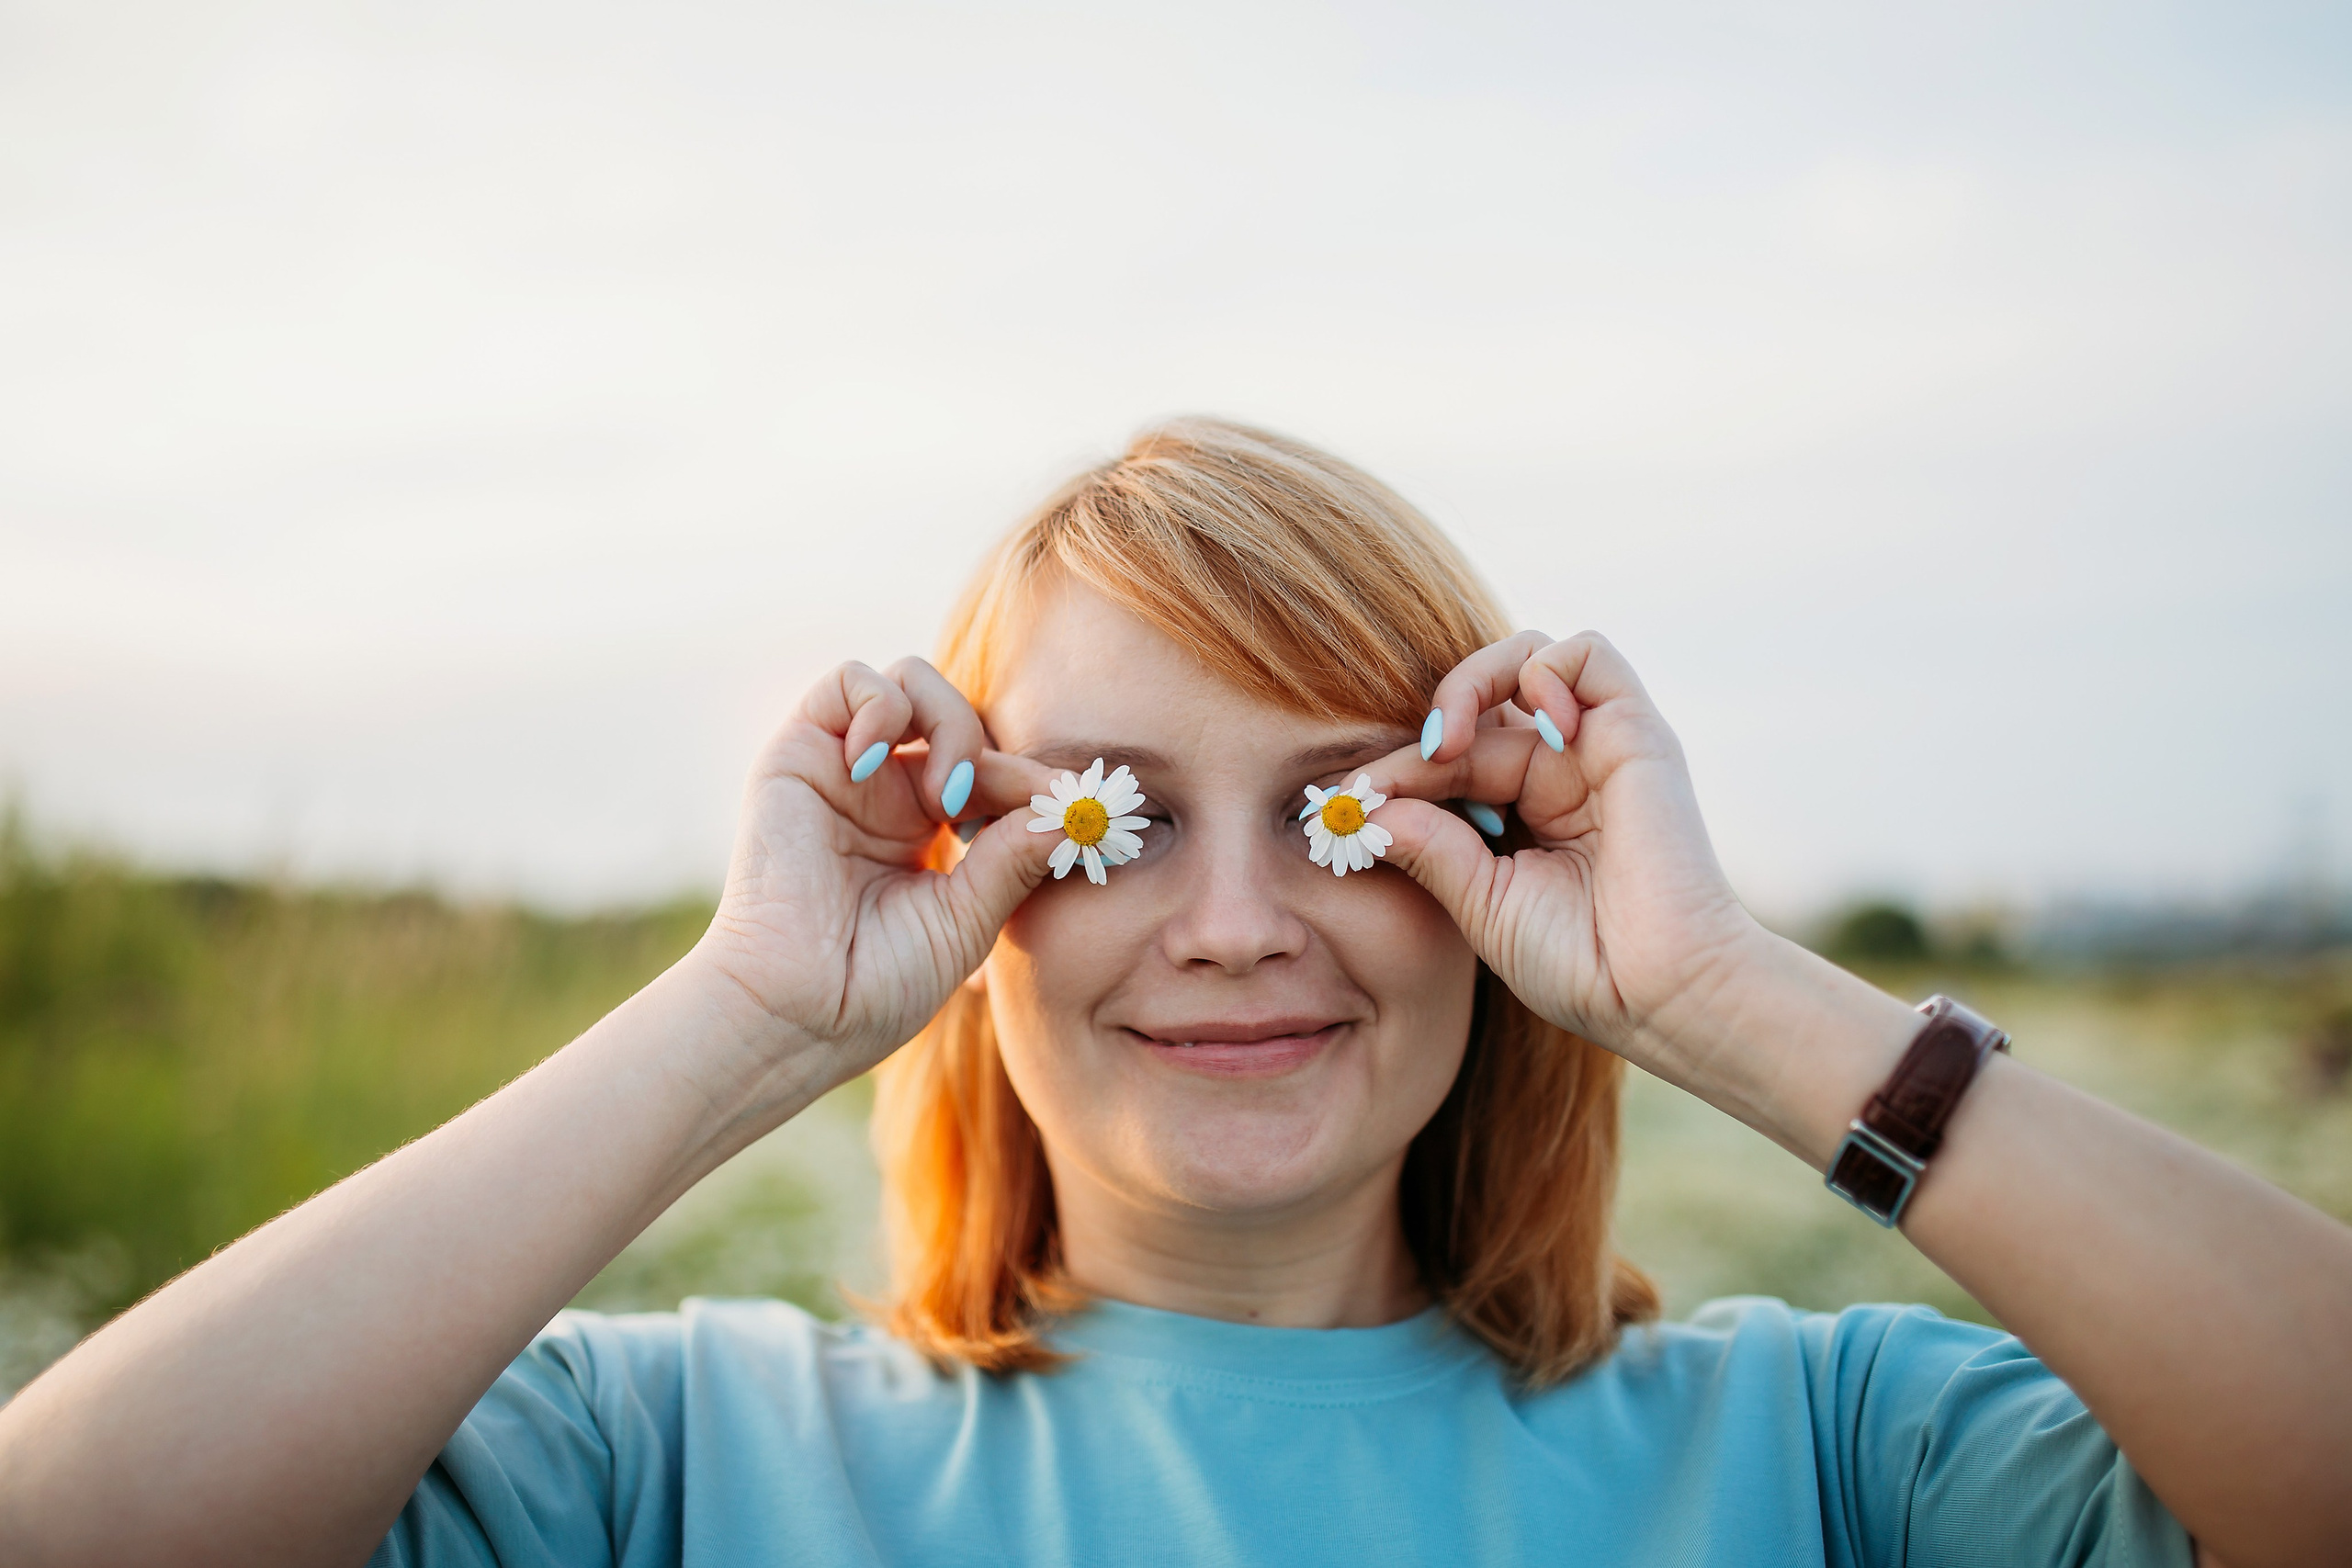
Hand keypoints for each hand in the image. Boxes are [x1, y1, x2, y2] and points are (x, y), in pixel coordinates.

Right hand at [687, 657, 1058, 1098]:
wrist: (796, 1014)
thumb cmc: (875, 987)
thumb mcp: (967, 921)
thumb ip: (1015, 860)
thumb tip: (1073, 812)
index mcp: (929, 831)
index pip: (998, 773)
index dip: (1037, 784)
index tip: (1076, 812)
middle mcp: (889, 792)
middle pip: (964, 722)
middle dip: (997, 760)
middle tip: (1000, 815)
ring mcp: (847, 770)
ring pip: (914, 683)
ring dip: (950, 725)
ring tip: (944, 798)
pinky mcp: (798, 752)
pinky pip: (850, 680)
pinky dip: (880, 705)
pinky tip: (878, 764)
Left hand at [1372, 632, 1763, 1073]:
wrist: (1661, 995)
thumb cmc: (1582, 967)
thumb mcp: (1482, 902)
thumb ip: (1428, 848)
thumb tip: (1362, 806)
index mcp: (1529, 811)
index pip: (1451, 758)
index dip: (1396, 771)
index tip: (1345, 806)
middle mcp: (1563, 770)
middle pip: (1479, 708)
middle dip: (1420, 739)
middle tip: (1380, 784)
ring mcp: (1599, 747)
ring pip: (1526, 660)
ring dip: (1471, 685)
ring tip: (1446, 746)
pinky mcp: (1637, 733)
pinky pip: (1588, 654)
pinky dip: (1544, 672)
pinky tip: (1531, 732)